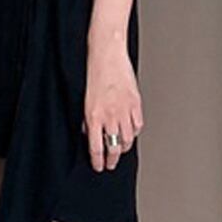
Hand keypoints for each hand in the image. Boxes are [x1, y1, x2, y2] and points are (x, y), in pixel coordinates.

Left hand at [83, 35, 143, 171]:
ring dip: (124, 147)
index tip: (99, 166)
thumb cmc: (93, 74)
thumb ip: (87, 119)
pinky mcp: (136, 103)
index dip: (98, 160)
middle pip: (114, 147)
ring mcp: (125, 110)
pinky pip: (138, 125)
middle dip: (112, 159)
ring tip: (120, 150)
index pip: (96, 147)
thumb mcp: (84, 99)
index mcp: (94, 116)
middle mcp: (110, 116)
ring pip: (128, 139)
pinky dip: (135, 132)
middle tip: (111, 164)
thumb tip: (89, 133)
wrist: (107, 55)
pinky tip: (131, 133)